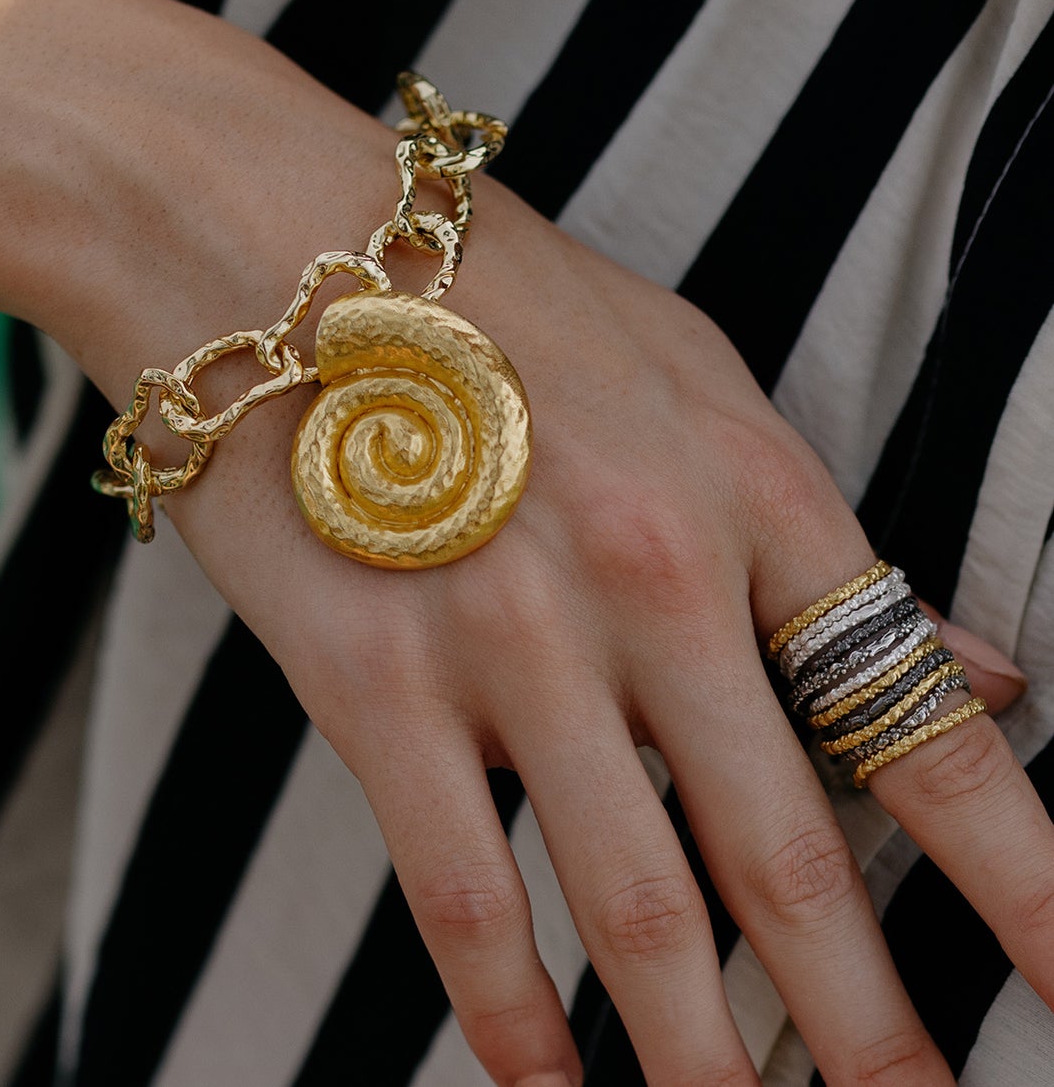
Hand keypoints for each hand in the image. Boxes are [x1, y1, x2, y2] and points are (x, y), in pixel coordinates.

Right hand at [42, 75, 1049, 1085]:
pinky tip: (546, 1086)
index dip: (1018, 882)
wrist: (258, 235)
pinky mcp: (372, 684)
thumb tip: (963, 666)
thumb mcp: (678, 362)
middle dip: (871, 1025)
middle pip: (789, 857)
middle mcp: (651, 578)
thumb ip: (806, 524)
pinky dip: (514, 1022)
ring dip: (707, 1059)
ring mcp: (510, 640)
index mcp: (745, 486)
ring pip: (638, 909)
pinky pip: (466, 897)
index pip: (911, 722)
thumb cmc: (474, 287)